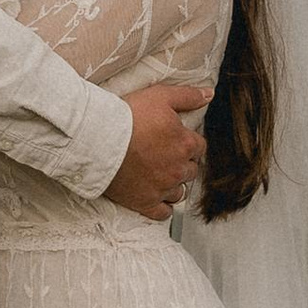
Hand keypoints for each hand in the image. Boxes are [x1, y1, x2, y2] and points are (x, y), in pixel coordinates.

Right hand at [104, 82, 206, 222]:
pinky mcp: (145, 202)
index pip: (199, 147)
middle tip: (163, 155)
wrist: (98, 139)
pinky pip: (163, 212)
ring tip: (157, 175)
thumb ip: (188, 96)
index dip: (187, 142)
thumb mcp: (160, 96)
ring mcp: (163, 189)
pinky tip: (155, 196)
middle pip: (190, 170)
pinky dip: (162, 206)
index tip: (174, 140)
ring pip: (178, 192)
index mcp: (185, 145)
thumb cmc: (128, 116)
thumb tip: (209, 94)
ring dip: (172, 184)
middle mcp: (178, 169)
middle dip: (181, 163)